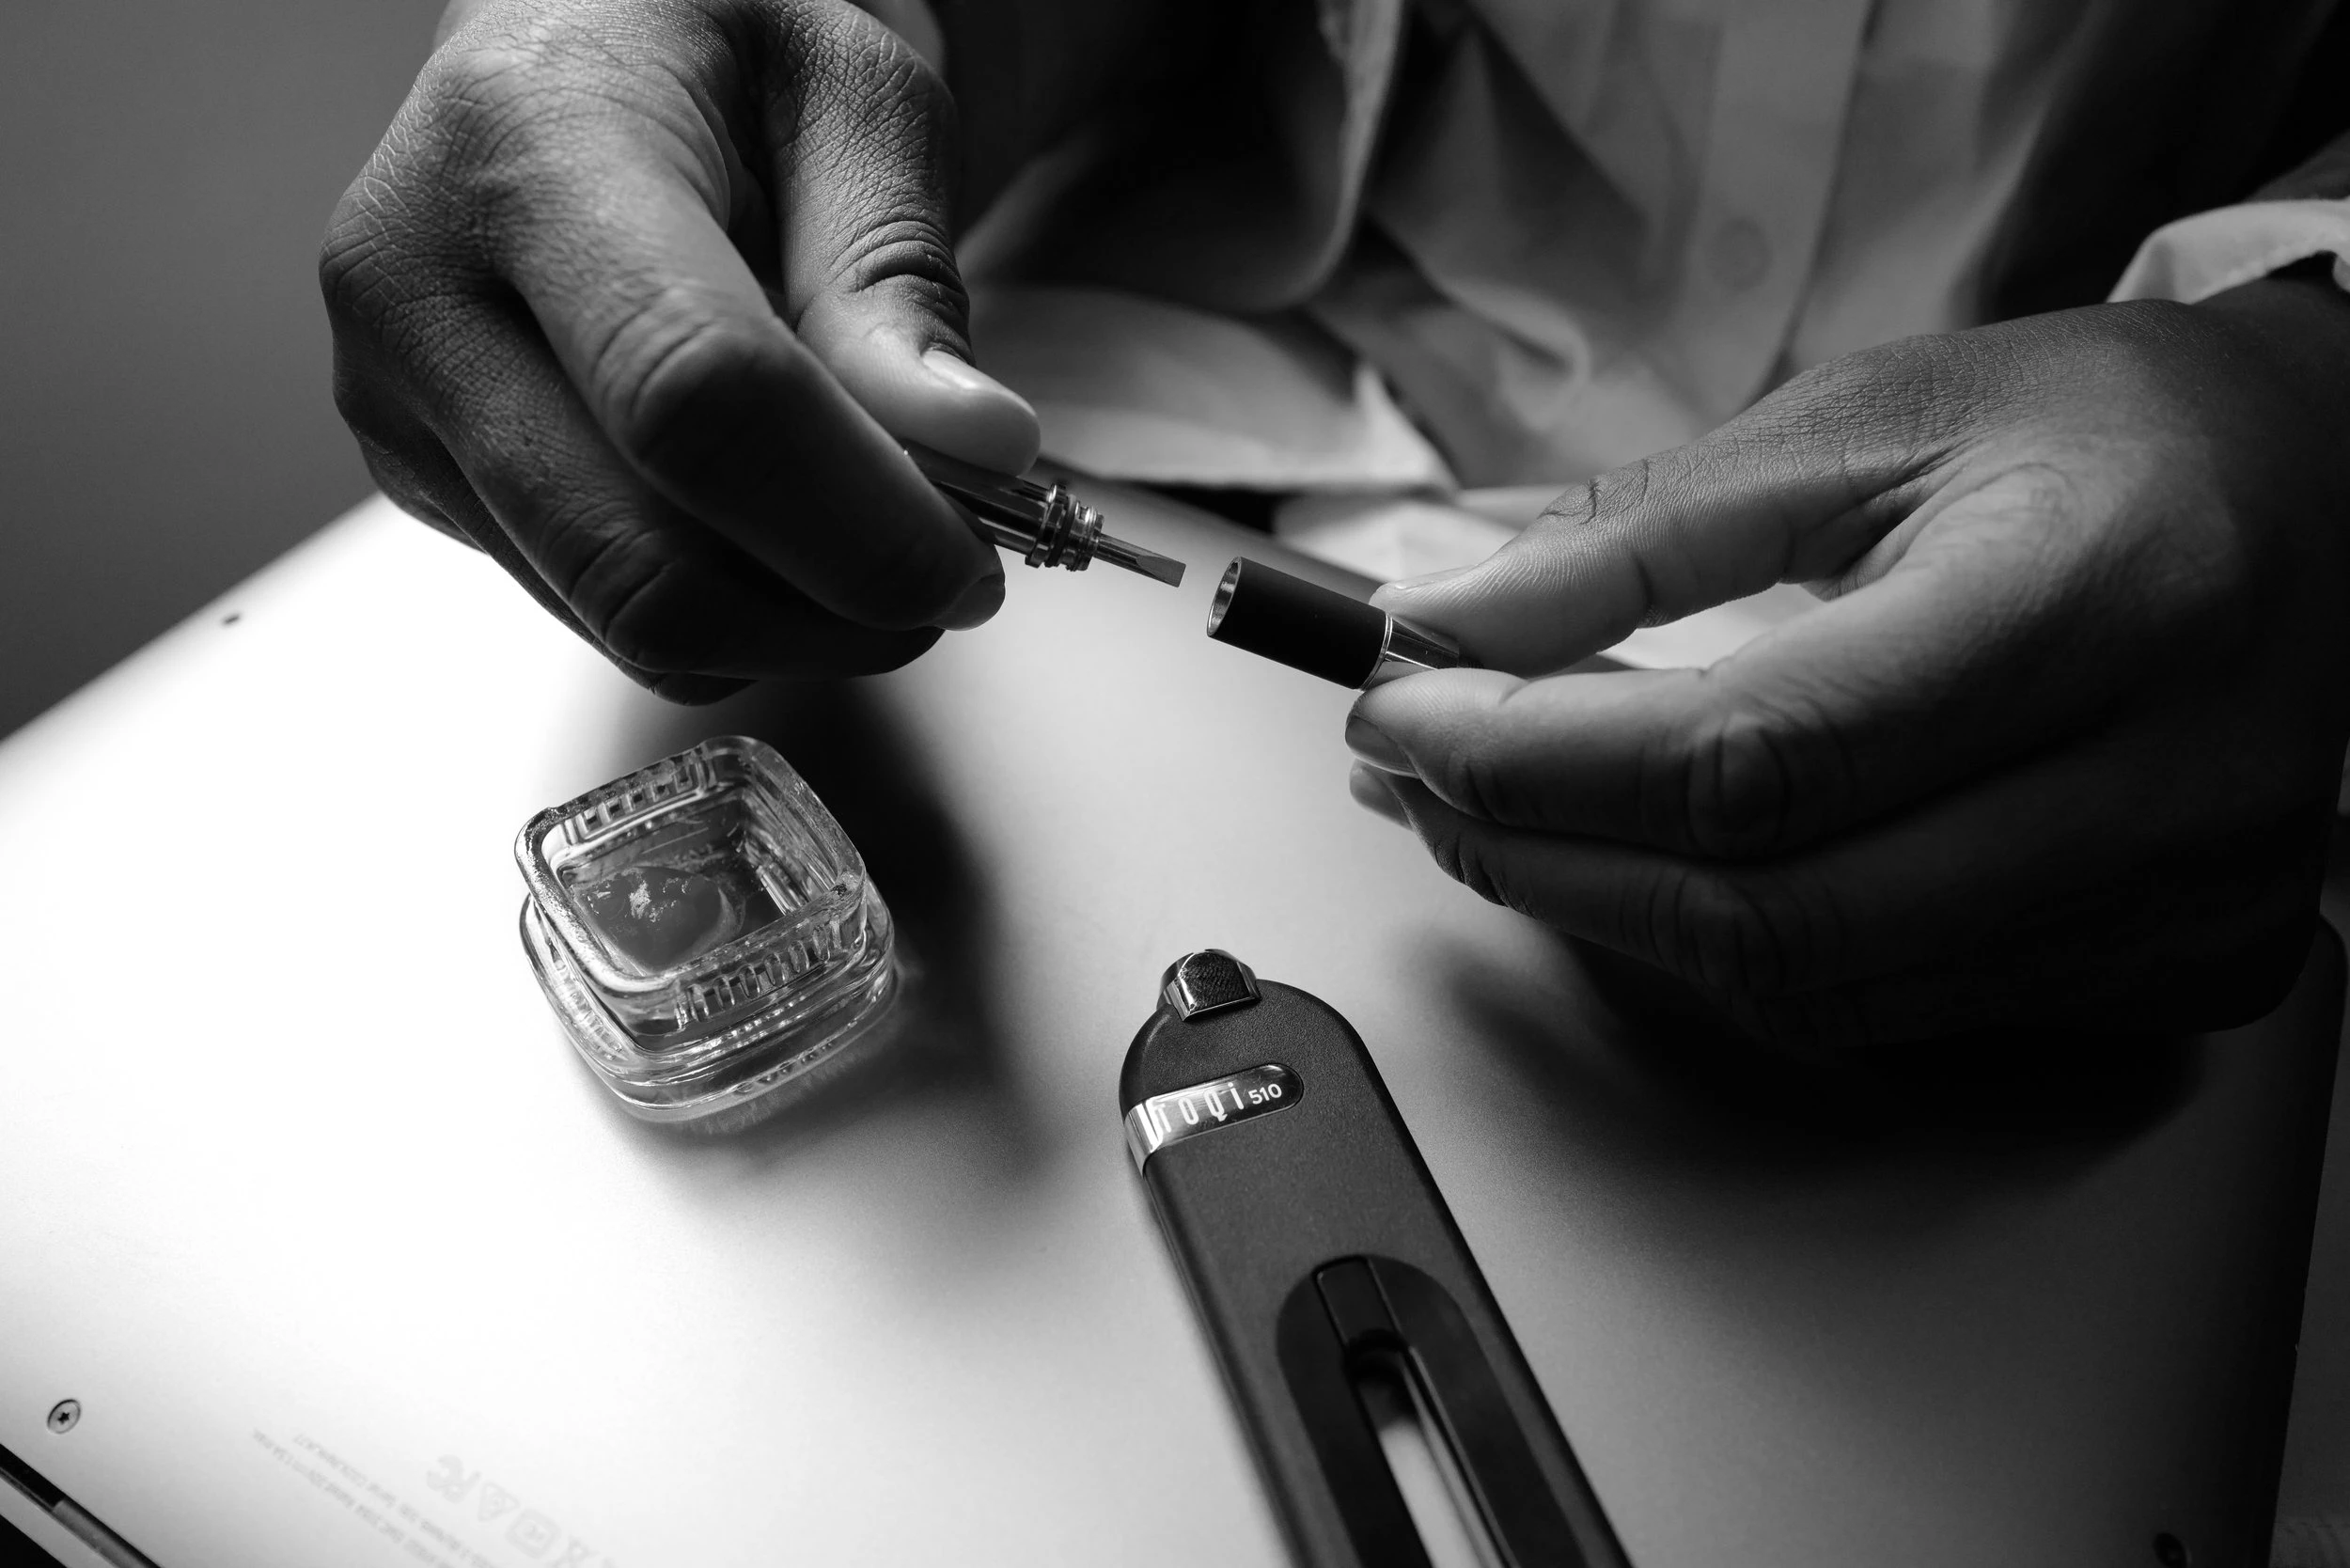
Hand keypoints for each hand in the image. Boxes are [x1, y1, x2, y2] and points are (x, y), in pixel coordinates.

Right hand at [321, 0, 1046, 698]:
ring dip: (790, 624)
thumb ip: (899, 279)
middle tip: (950, 574)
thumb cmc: (721, 48)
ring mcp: (402, 406)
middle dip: (832, 610)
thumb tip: (975, 452)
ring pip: (627, 619)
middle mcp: (421, 291)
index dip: (853, 522)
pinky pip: (600, 615)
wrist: (583, 44)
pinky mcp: (422, 485)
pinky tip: (768, 516)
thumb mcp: (857, 101)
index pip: (692, 398)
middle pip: (641, 560)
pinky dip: (726, 610)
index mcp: (530, 150)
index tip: (972, 566)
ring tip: (868, 527)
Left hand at [1347, 282, 2349, 1045]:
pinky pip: (1884, 1012)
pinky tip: (1651, 861)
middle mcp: (2159, 788)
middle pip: (1763, 915)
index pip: (1747, 760)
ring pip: (1808, 989)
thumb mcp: (1862, 419)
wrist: (2317, 492)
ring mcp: (2177, 908)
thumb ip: (1641, 538)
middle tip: (1416, 777)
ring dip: (1609, 910)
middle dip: (1538, 855)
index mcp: (2092, 600)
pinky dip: (1729, 944)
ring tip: (1501, 807)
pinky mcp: (2170, 971)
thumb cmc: (2099, 433)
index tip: (1403, 712)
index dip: (1532, 758)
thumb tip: (1446, 626)